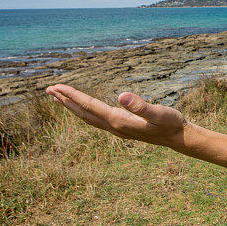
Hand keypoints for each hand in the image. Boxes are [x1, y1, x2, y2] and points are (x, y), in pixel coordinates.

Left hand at [45, 84, 187, 148]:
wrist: (178, 138)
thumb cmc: (171, 123)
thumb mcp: (159, 112)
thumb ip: (141, 105)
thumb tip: (121, 95)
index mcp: (119, 121)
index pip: (90, 106)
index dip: (72, 96)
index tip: (56, 87)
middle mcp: (114, 127)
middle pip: (83, 113)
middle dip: (65, 101)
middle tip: (48, 89)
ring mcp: (116, 129)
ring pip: (87, 117)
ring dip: (72, 107)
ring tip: (58, 97)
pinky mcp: (121, 128)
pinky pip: (96, 119)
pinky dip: (84, 111)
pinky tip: (83, 107)